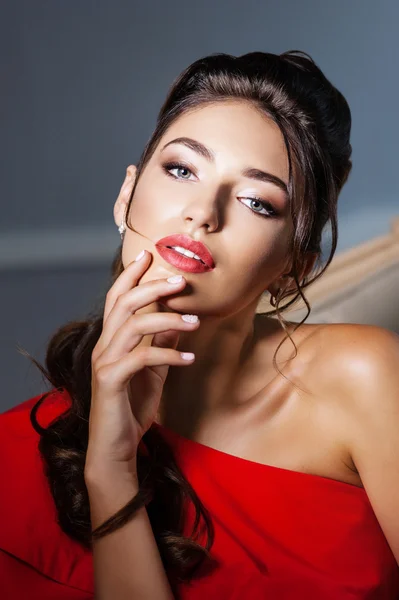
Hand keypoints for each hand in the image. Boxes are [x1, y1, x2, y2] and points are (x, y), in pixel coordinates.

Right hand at [85, 250, 199, 478]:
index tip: (148, 255)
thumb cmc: (132, 405)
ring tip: (195, 321)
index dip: (131, 275)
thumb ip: (162, 343)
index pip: (116, 298)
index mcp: (111, 339)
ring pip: (134, 325)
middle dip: (152, 287)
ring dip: (168, 319)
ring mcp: (104, 362)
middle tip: (180, 280)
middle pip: (124, 303)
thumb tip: (180, 320)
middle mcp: (103, 345)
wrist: (115, 446)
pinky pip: (142, 358)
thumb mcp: (154, 370)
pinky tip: (189, 358)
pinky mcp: (110, 380)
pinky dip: (169, 354)